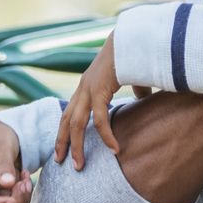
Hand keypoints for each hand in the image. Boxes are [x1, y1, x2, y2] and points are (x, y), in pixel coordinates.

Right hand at [0, 119, 31, 202]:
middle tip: (25, 182)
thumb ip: (4, 165)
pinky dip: (25, 198)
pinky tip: (26, 180)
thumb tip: (7, 184)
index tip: (12, 199)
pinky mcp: (6, 196)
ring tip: (27, 178)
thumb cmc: (1, 137)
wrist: (9, 134)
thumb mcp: (2, 146)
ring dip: (22, 201)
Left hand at [56, 32, 124, 170]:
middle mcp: (83, 88)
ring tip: (79, 165)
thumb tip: (143, 100)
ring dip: (76, 146)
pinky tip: (113, 150)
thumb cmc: (135, 55)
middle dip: (62, 142)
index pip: (70, 112)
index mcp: (87, 85)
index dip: (65, 130)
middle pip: (66, 120)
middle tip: (59, 162)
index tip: (64, 147)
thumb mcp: (133, 78)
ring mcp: (89, 88)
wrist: (134, 37)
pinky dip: (106, 135)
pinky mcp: (100, 89)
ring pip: (77, 124)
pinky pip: (100, 118)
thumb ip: (136, 91)